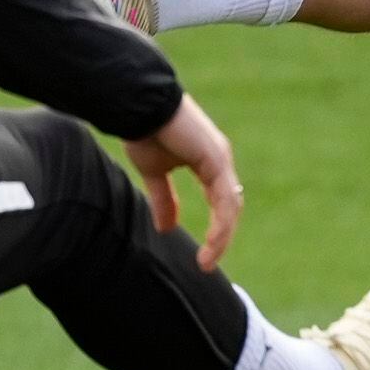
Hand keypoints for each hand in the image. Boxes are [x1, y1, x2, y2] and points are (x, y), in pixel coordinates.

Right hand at [123, 92, 241, 270]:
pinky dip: (221, 224)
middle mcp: (220, 161)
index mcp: (209, 163)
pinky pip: (225, 199)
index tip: (204, 255)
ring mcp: (221, 159)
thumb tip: (166, 228)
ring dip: (222, 237)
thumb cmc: (145, 131)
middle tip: (207, 263)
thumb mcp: (154, 173)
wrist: (138, 106)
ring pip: (231, 207)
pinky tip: (213, 242)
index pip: (221, 202)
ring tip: (208, 260)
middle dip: (221, 238)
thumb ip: (164, 199)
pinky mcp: (215, 160)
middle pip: (230, 208)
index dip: (217, 229)